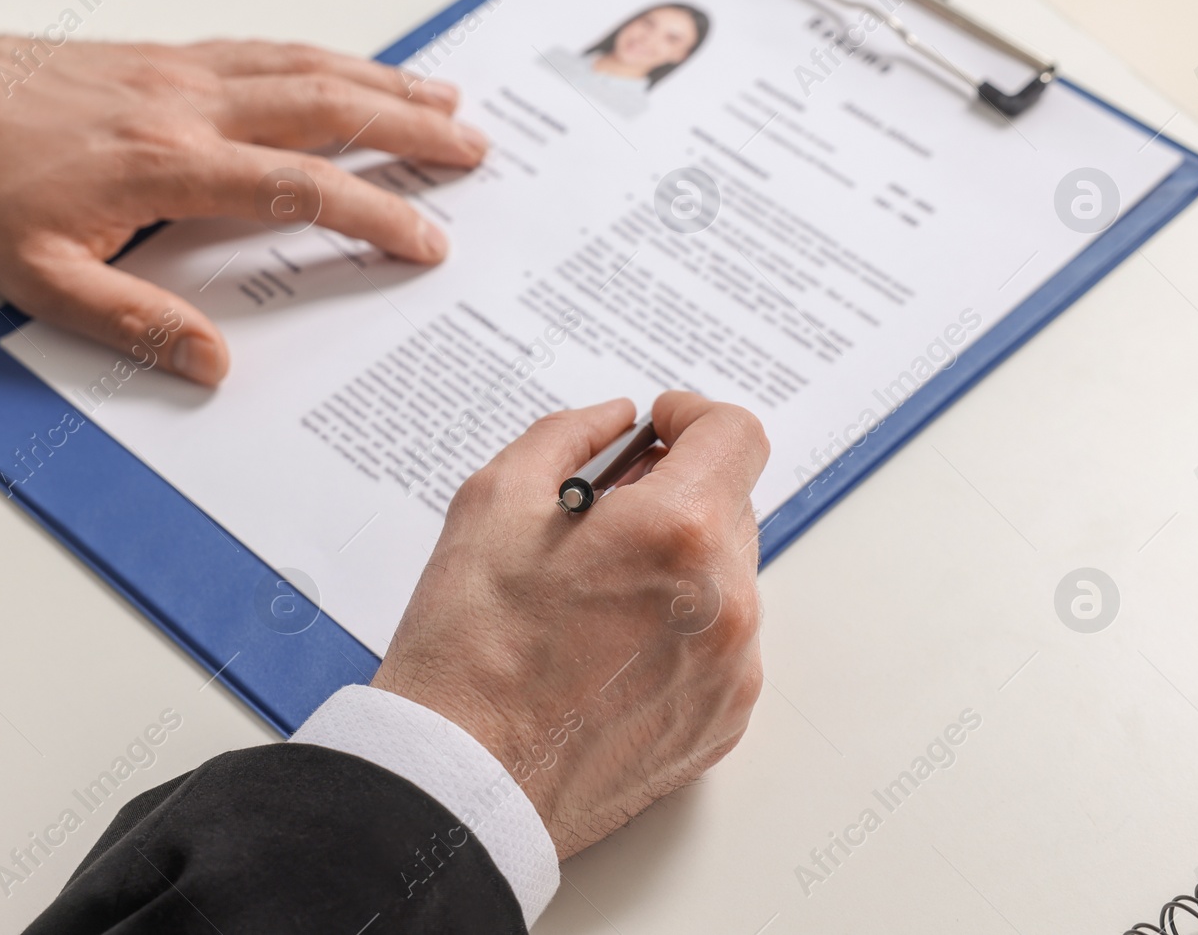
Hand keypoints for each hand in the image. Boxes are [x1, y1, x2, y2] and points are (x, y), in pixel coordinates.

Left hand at [0, 35, 485, 384]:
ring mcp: (182, 73)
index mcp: (167, 165)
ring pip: (306, 66)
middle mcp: (188, 106)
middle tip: (472, 150)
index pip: (300, 186)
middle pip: (326, 107)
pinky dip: (326, 57)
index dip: (374, 213)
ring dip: (382, 82)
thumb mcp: (41, 281)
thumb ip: (133, 323)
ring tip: (444, 99)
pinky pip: (267, 48)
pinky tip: (353, 69)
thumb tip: (212, 364)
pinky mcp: (168, 58)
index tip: (423, 240)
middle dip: (409, 128)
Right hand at [372, 391, 768, 858]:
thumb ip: (568, 437)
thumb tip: (615, 422)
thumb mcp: (494, 501)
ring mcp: (731, 668)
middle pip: (730, 504)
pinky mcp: (722, 719)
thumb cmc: (469, 648)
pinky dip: (678, 628)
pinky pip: (719, 644)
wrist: (462, 779)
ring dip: (676, 564)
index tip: (659, 430)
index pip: (735, 435)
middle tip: (601, 516)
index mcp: (677, 534)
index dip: (692, 417)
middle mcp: (724, 601)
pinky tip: (608, 645)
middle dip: (673, 493)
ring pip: (725, 577)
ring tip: (596, 592)